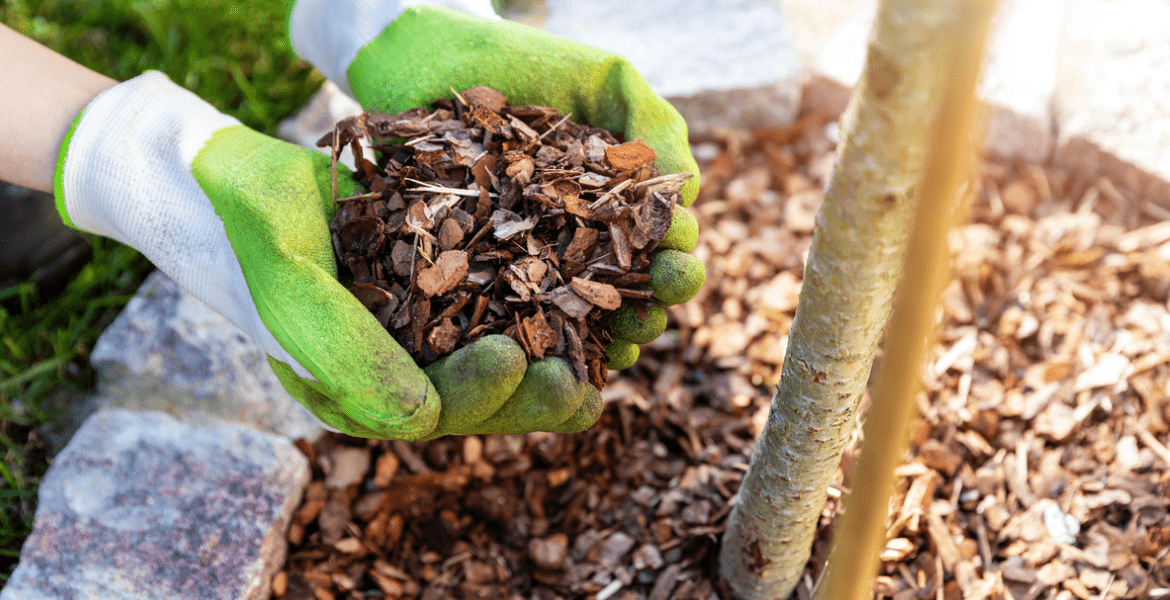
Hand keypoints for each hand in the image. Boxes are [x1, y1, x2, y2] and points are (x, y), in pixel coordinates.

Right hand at [54, 72, 598, 438]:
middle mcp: (387, 374)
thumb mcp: (292, 282)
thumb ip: (345, 352)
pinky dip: (535, 323)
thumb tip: (420, 419)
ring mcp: (412, 340)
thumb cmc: (259, 228)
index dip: (478, 394)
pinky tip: (581, 314)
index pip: (426, 413)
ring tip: (596, 364)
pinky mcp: (434, 301)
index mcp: (350, 389)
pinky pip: (490, 324)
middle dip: (528, 398)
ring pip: (488, 372)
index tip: (515, 356)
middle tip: (577, 380)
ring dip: (544, 373)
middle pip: (472, 404)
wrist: (242, 181)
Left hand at [289, 2, 705, 429]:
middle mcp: (581, 239)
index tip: (674, 260)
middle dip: (650, 307)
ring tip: (616, 347)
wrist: (429, 58)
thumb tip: (689, 192)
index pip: (661, 243)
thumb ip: (654, 123)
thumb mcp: (604, 79)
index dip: (675, 259)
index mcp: (618, 202)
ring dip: (606, 340)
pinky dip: (540, 344)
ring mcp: (530, 261)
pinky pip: (513, 321)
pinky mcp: (476, 276)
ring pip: (581, 318)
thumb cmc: (524, 64)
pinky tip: (556, 358)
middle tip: (651, 312)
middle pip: (629, 290)